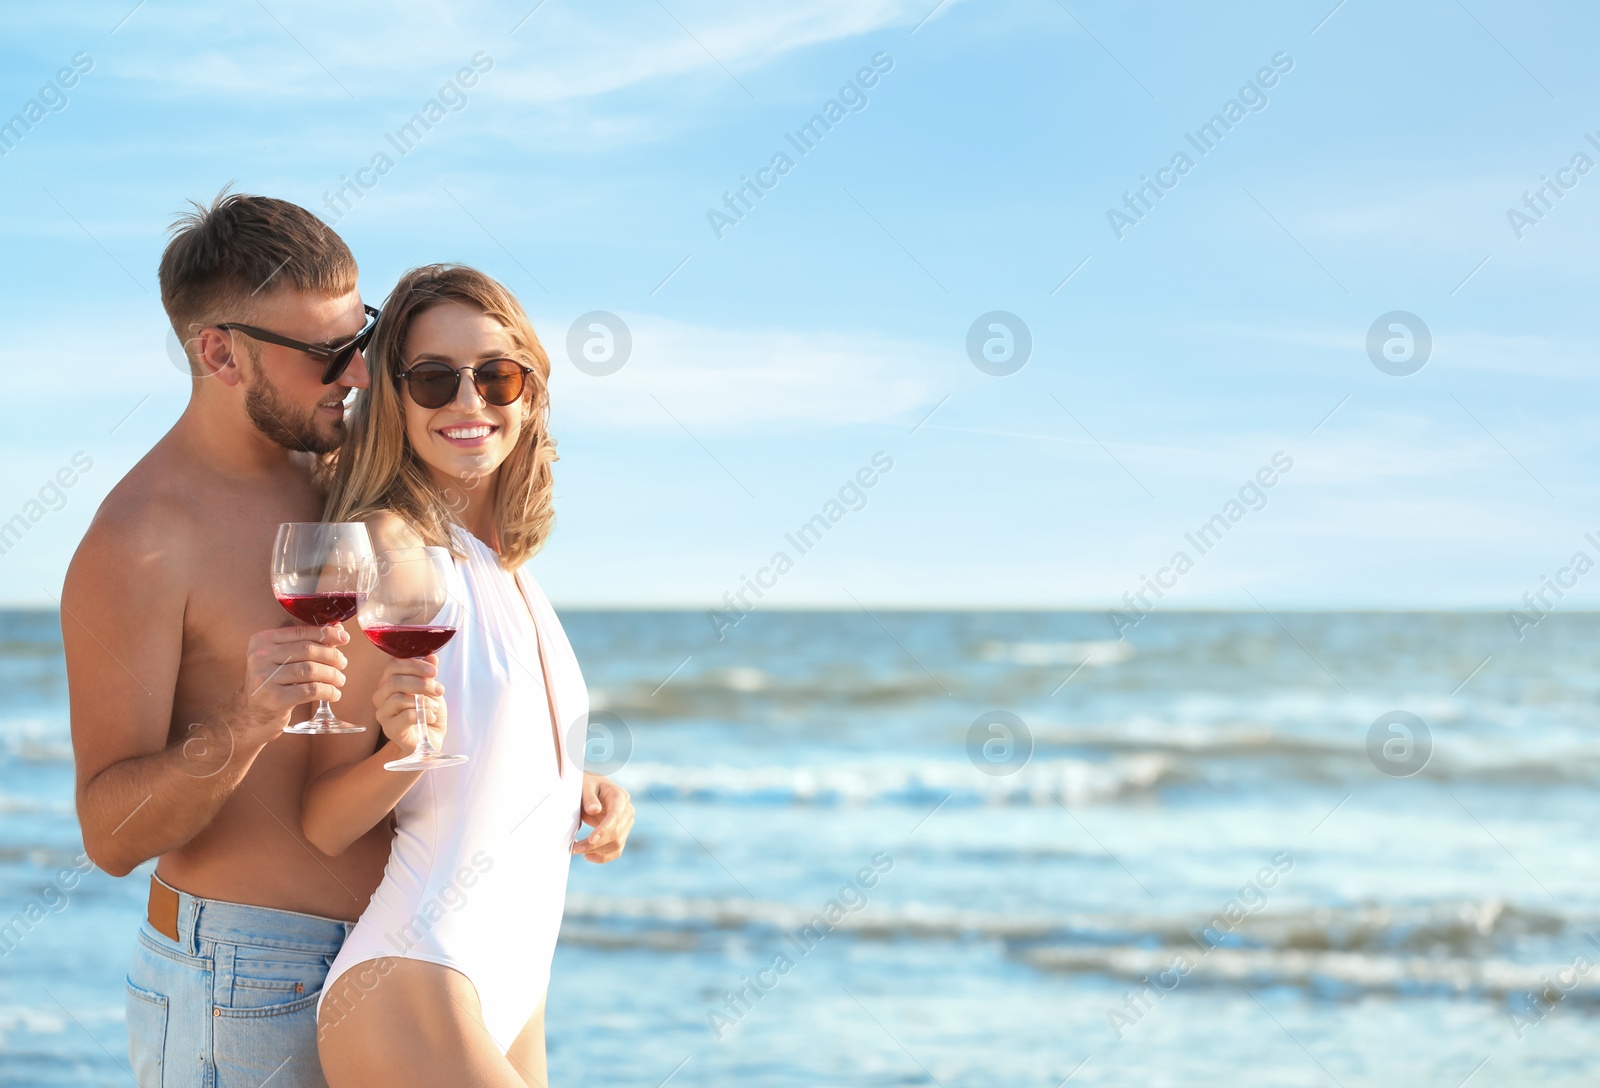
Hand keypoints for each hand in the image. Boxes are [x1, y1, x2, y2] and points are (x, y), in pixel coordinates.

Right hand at [242, 626, 348, 740]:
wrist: (252, 714)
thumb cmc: (274, 682)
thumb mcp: (282, 659)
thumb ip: (306, 643)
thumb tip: (339, 630)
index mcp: (262, 640)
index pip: (300, 632)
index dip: (326, 633)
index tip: (344, 638)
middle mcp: (260, 657)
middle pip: (307, 650)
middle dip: (331, 656)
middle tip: (343, 663)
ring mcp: (265, 678)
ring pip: (310, 670)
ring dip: (332, 675)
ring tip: (340, 680)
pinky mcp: (274, 698)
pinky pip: (310, 690)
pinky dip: (328, 691)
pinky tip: (334, 694)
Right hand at [374, 654, 446, 754]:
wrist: (429, 739)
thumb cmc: (428, 712)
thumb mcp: (432, 690)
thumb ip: (429, 674)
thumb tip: (431, 657)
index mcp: (389, 682)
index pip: (393, 665)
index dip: (414, 665)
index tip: (434, 671)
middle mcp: (381, 696)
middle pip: (395, 681)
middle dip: (421, 683)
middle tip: (439, 690)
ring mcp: (383, 713)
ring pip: (398, 698)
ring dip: (424, 701)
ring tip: (436, 707)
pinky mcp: (389, 729)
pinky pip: (405, 716)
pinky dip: (422, 714)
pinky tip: (431, 716)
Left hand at [572, 773, 632, 862]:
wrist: (595, 787)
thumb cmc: (589, 785)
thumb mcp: (585, 785)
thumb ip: (589, 797)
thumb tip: (594, 810)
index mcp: (620, 796)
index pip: (615, 816)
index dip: (604, 829)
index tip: (590, 839)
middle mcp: (627, 811)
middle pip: (616, 833)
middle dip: (595, 844)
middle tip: (575, 848)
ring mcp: (627, 823)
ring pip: (617, 844)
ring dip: (597, 852)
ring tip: (578, 850)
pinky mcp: (622, 833)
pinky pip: (616, 850)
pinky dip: (603, 857)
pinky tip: (588, 856)